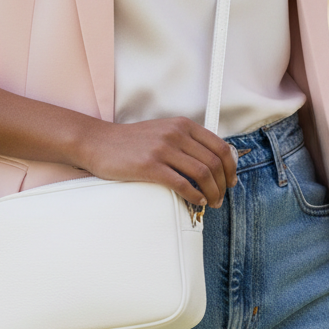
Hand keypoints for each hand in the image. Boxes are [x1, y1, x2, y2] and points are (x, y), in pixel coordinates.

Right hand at [80, 117, 237, 208]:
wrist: (99, 142)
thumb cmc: (130, 142)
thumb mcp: (163, 131)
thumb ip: (185, 141)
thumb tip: (210, 162)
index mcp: (182, 125)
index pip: (219, 146)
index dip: (230, 167)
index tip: (230, 181)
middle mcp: (176, 134)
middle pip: (213, 162)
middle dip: (223, 184)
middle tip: (221, 197)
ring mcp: (163, 149)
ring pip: (202, 174)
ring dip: (212, 193)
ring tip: (211, 203)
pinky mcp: (150, 166)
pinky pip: (182, 184)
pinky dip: (194, 196)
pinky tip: (196, 202)